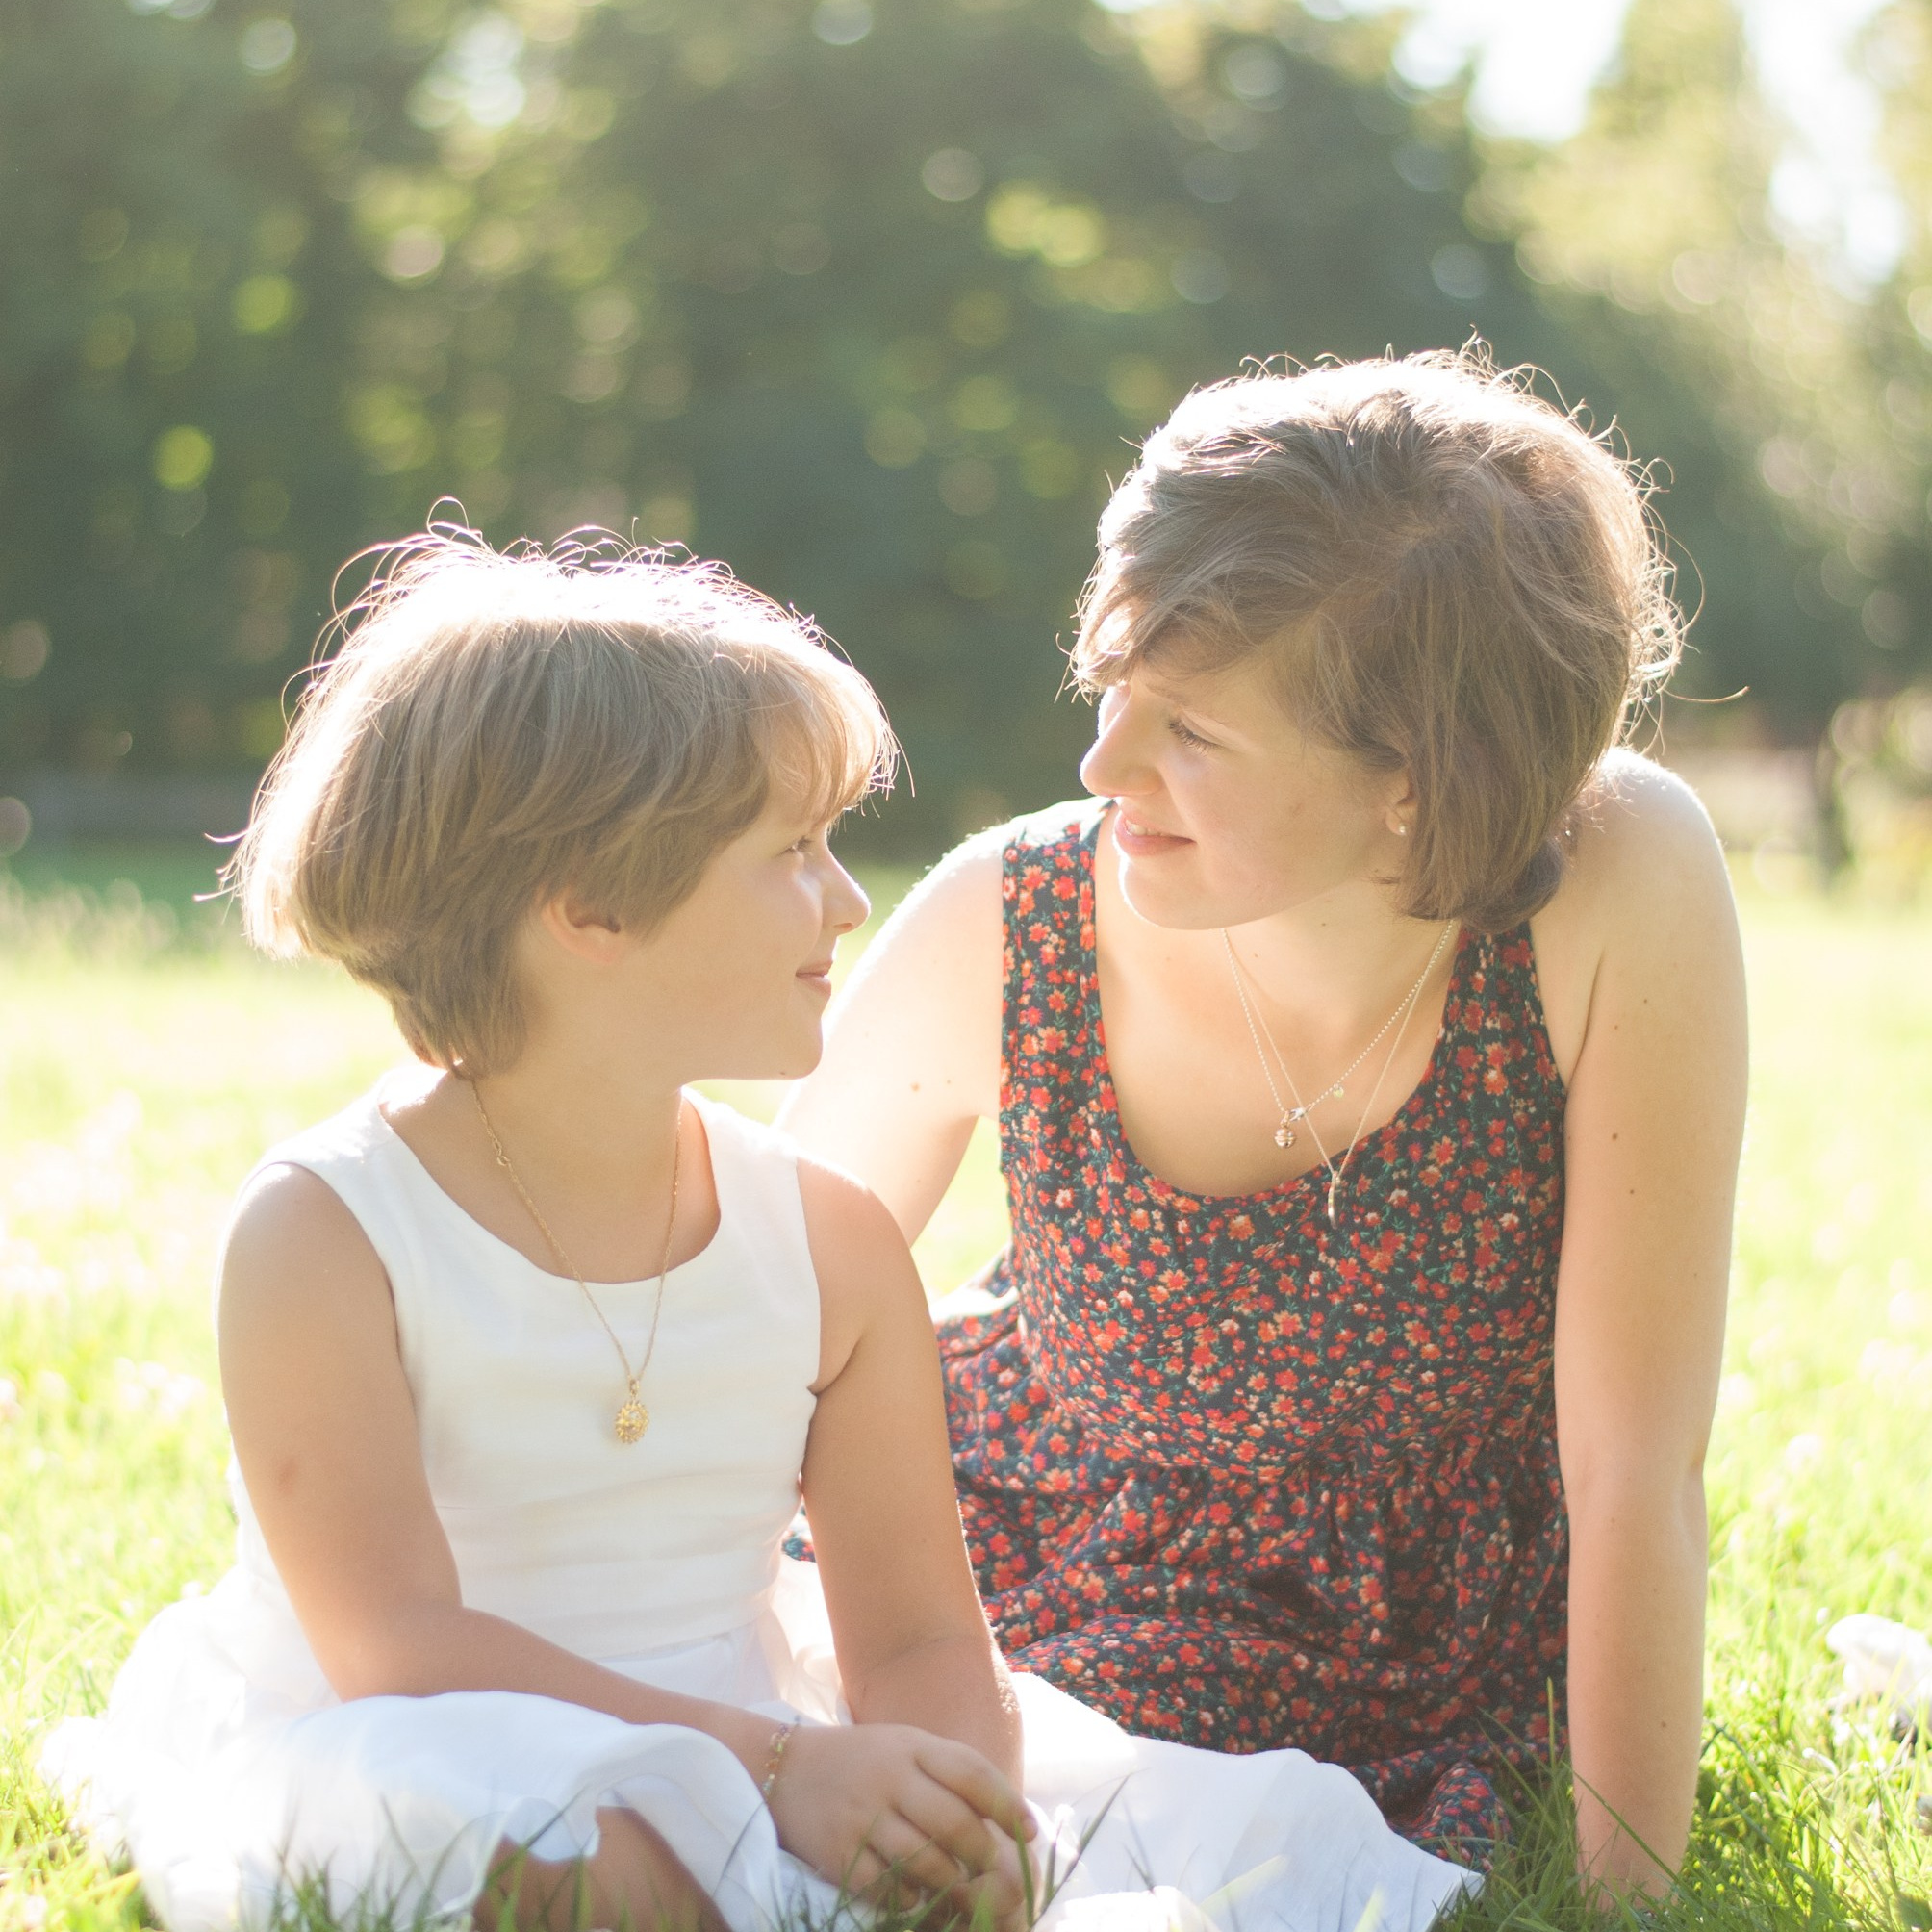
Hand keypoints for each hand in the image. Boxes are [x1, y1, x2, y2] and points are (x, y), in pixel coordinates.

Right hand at [765, 1724, 1033, 1929]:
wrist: (782, 1769)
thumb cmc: (861, 1761)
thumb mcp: (903, 1747)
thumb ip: (947, 1774)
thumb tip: (1006, 1819)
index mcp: (910, 1746)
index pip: (971, 1771)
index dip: (1007, 1804)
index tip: (1030, 1831)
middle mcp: (888, 1777)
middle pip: (954, 1822)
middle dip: (985, 1853)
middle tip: (1002, 1874)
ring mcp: (862, 1816)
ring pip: (926, 1861)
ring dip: (954, 1883)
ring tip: (968, 1893)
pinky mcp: (839, 1853)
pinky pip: (888, 1888)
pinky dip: (911, 1899)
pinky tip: (920, 1897)